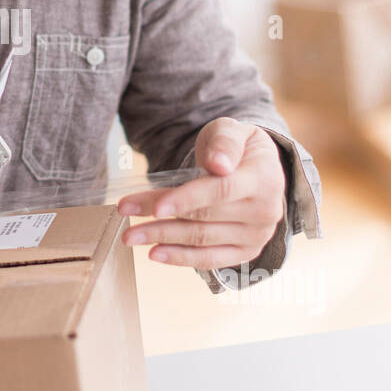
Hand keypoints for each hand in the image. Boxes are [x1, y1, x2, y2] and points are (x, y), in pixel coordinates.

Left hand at [116, 118, 285, 271]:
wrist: (257, 170)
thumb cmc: (236, 148)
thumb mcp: (231, 130)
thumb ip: (224, 142)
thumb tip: (219, 164)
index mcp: (264, 178)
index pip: (221, 191)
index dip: (187, 199)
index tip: (156, 208)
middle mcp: (265, 212)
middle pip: (204, 218)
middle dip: (160, 218)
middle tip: (125, 213)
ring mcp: (256, 236)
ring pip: (202, 240)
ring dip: (163, 238)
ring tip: (131, 235)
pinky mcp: (246, 252)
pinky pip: (211, 260)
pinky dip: (181, 258)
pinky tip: (155, 253)